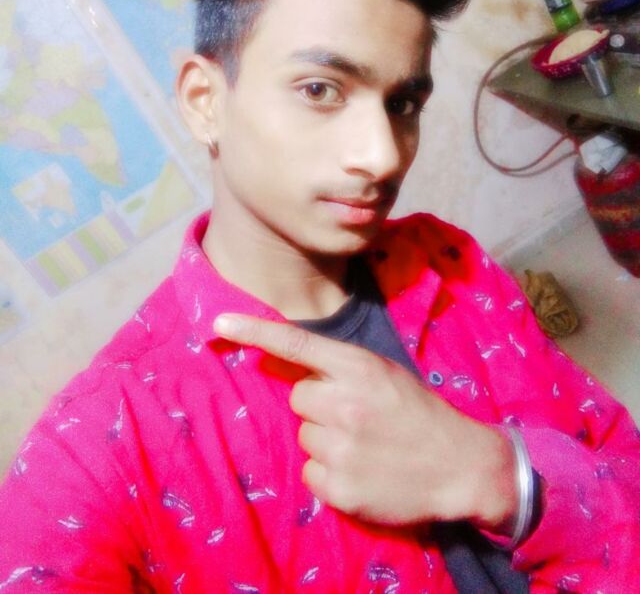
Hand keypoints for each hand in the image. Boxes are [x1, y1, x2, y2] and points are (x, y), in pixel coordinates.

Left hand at [213, 314, 516, 530]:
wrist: (460, 465)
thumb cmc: (418, 413)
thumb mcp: (383, 373)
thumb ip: (339, 367)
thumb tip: (288, 363)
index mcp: (360, 367)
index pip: (297, 343)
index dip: (254, 331)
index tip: (219, 323)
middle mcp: (346, 403)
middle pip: (298, 397)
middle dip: (318, 404)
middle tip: (354, 415)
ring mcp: (342, 447)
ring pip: (304, 435)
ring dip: (325, 439)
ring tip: (362, 444)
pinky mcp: (340, 487)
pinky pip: (311, 473)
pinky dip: (329, 474)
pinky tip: (360, 470)